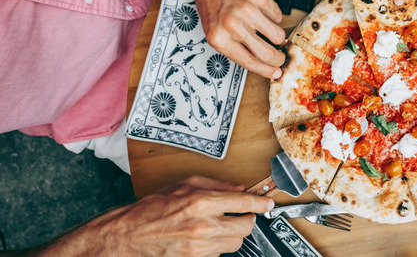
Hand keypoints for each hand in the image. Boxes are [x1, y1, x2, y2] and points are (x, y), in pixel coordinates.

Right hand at [44, 176, 273, 256]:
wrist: (128, 236)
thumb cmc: (151, 209)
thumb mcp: (184, 184)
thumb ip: (216, 185)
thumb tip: (239, 189)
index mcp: (202, 202)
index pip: (245, 203)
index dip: (261, 203)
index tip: (269, 204)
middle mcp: (204, 226)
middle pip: (246, 227)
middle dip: (248, 219)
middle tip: (243, 213)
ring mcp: (200, 247)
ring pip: (236, 243)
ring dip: (234, 233)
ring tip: (221, 224)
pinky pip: (220, 253)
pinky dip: (219, 244)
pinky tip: (207, 235)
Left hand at [189, 0, 285, 78]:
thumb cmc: (213, 7)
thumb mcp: (215, 34)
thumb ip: (236, 50)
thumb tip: (263, 65)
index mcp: (220, 39)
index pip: (250, 62)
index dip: (267, 70)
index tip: (276, 72)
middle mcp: (233, 26)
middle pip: (268, 53)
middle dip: (278, 59)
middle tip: (280, 57)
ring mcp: (248, 11)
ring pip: (278, 35)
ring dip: (276, 36)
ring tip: (266, 29)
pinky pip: (277, 16)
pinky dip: (272, 17)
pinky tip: (260, 11)